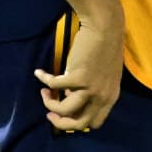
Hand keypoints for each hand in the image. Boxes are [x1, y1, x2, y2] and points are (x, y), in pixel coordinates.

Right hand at [34, 15, 124, 131]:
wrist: (105, 28)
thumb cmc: (105, 48)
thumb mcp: (106, 76)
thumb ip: (94, 90)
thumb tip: (72, 97)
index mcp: (111, 97)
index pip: (95, 123)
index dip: (77, 123)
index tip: (65, 115)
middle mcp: (102, 96)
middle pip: (79, 124)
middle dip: (60, 123)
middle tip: (49, 113)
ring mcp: (90, 88)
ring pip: (64, 110)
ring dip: (49, 103)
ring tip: (44, 92)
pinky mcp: (77, 77)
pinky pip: (53, 85)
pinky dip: (43, 79)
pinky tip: (39, 73)